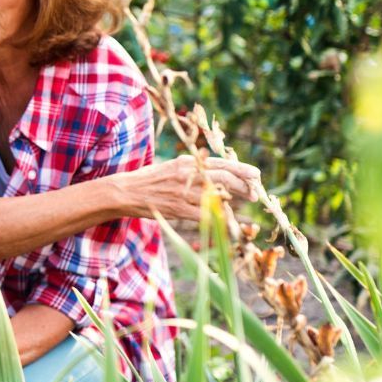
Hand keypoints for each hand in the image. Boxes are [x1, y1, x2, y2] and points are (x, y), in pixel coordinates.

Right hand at [116, 154, 260, 220]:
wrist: (125, 192)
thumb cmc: (149, 180)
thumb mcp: (172, 167)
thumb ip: (193, 170)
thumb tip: (217, 176)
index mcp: (186, 161)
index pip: (220, 163)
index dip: (241, 169)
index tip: (256, 175)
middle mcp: (187, 174)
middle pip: (224, 178)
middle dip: (244, 185)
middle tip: (255, 193)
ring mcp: (183, 192)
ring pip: (218, 196)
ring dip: (235, 202)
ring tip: (245, 204)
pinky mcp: (178, 208)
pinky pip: (206, 214)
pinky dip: (219, 217)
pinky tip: (228, 220)